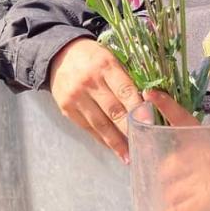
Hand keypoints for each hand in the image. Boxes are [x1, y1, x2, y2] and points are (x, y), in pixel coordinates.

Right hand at [49, 38, 141, 162]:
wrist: (60, 54)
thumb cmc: (93, 56)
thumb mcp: (111, 57)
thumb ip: (126, 77)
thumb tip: (147, 102)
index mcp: (105, 65)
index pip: (125, 91)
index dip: (138, 109)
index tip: (149, 125)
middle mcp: (89, 82)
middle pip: (114, 111)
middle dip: (130, 131)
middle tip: (144, 146)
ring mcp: (76, 97)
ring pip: (100, 124)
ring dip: (116, 142)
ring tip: (129, 156)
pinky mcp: (67, 108)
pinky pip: (88, 127)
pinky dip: (101, 139)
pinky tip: (112, 148)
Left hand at [144, 90, 209, 210]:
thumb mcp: (209, 152)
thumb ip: (186, 148)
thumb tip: (151, 147)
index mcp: (208, 139)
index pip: (184, 118)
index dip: (166, 105)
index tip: (150, 92)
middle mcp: (207, 156)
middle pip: (168, 165)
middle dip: (168, 176)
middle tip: (180, 182)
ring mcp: (206, 180)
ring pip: (169, 189)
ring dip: (172, 196)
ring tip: (187, 198)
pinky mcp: (204, 203)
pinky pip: (174, 208)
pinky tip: (183, 210)